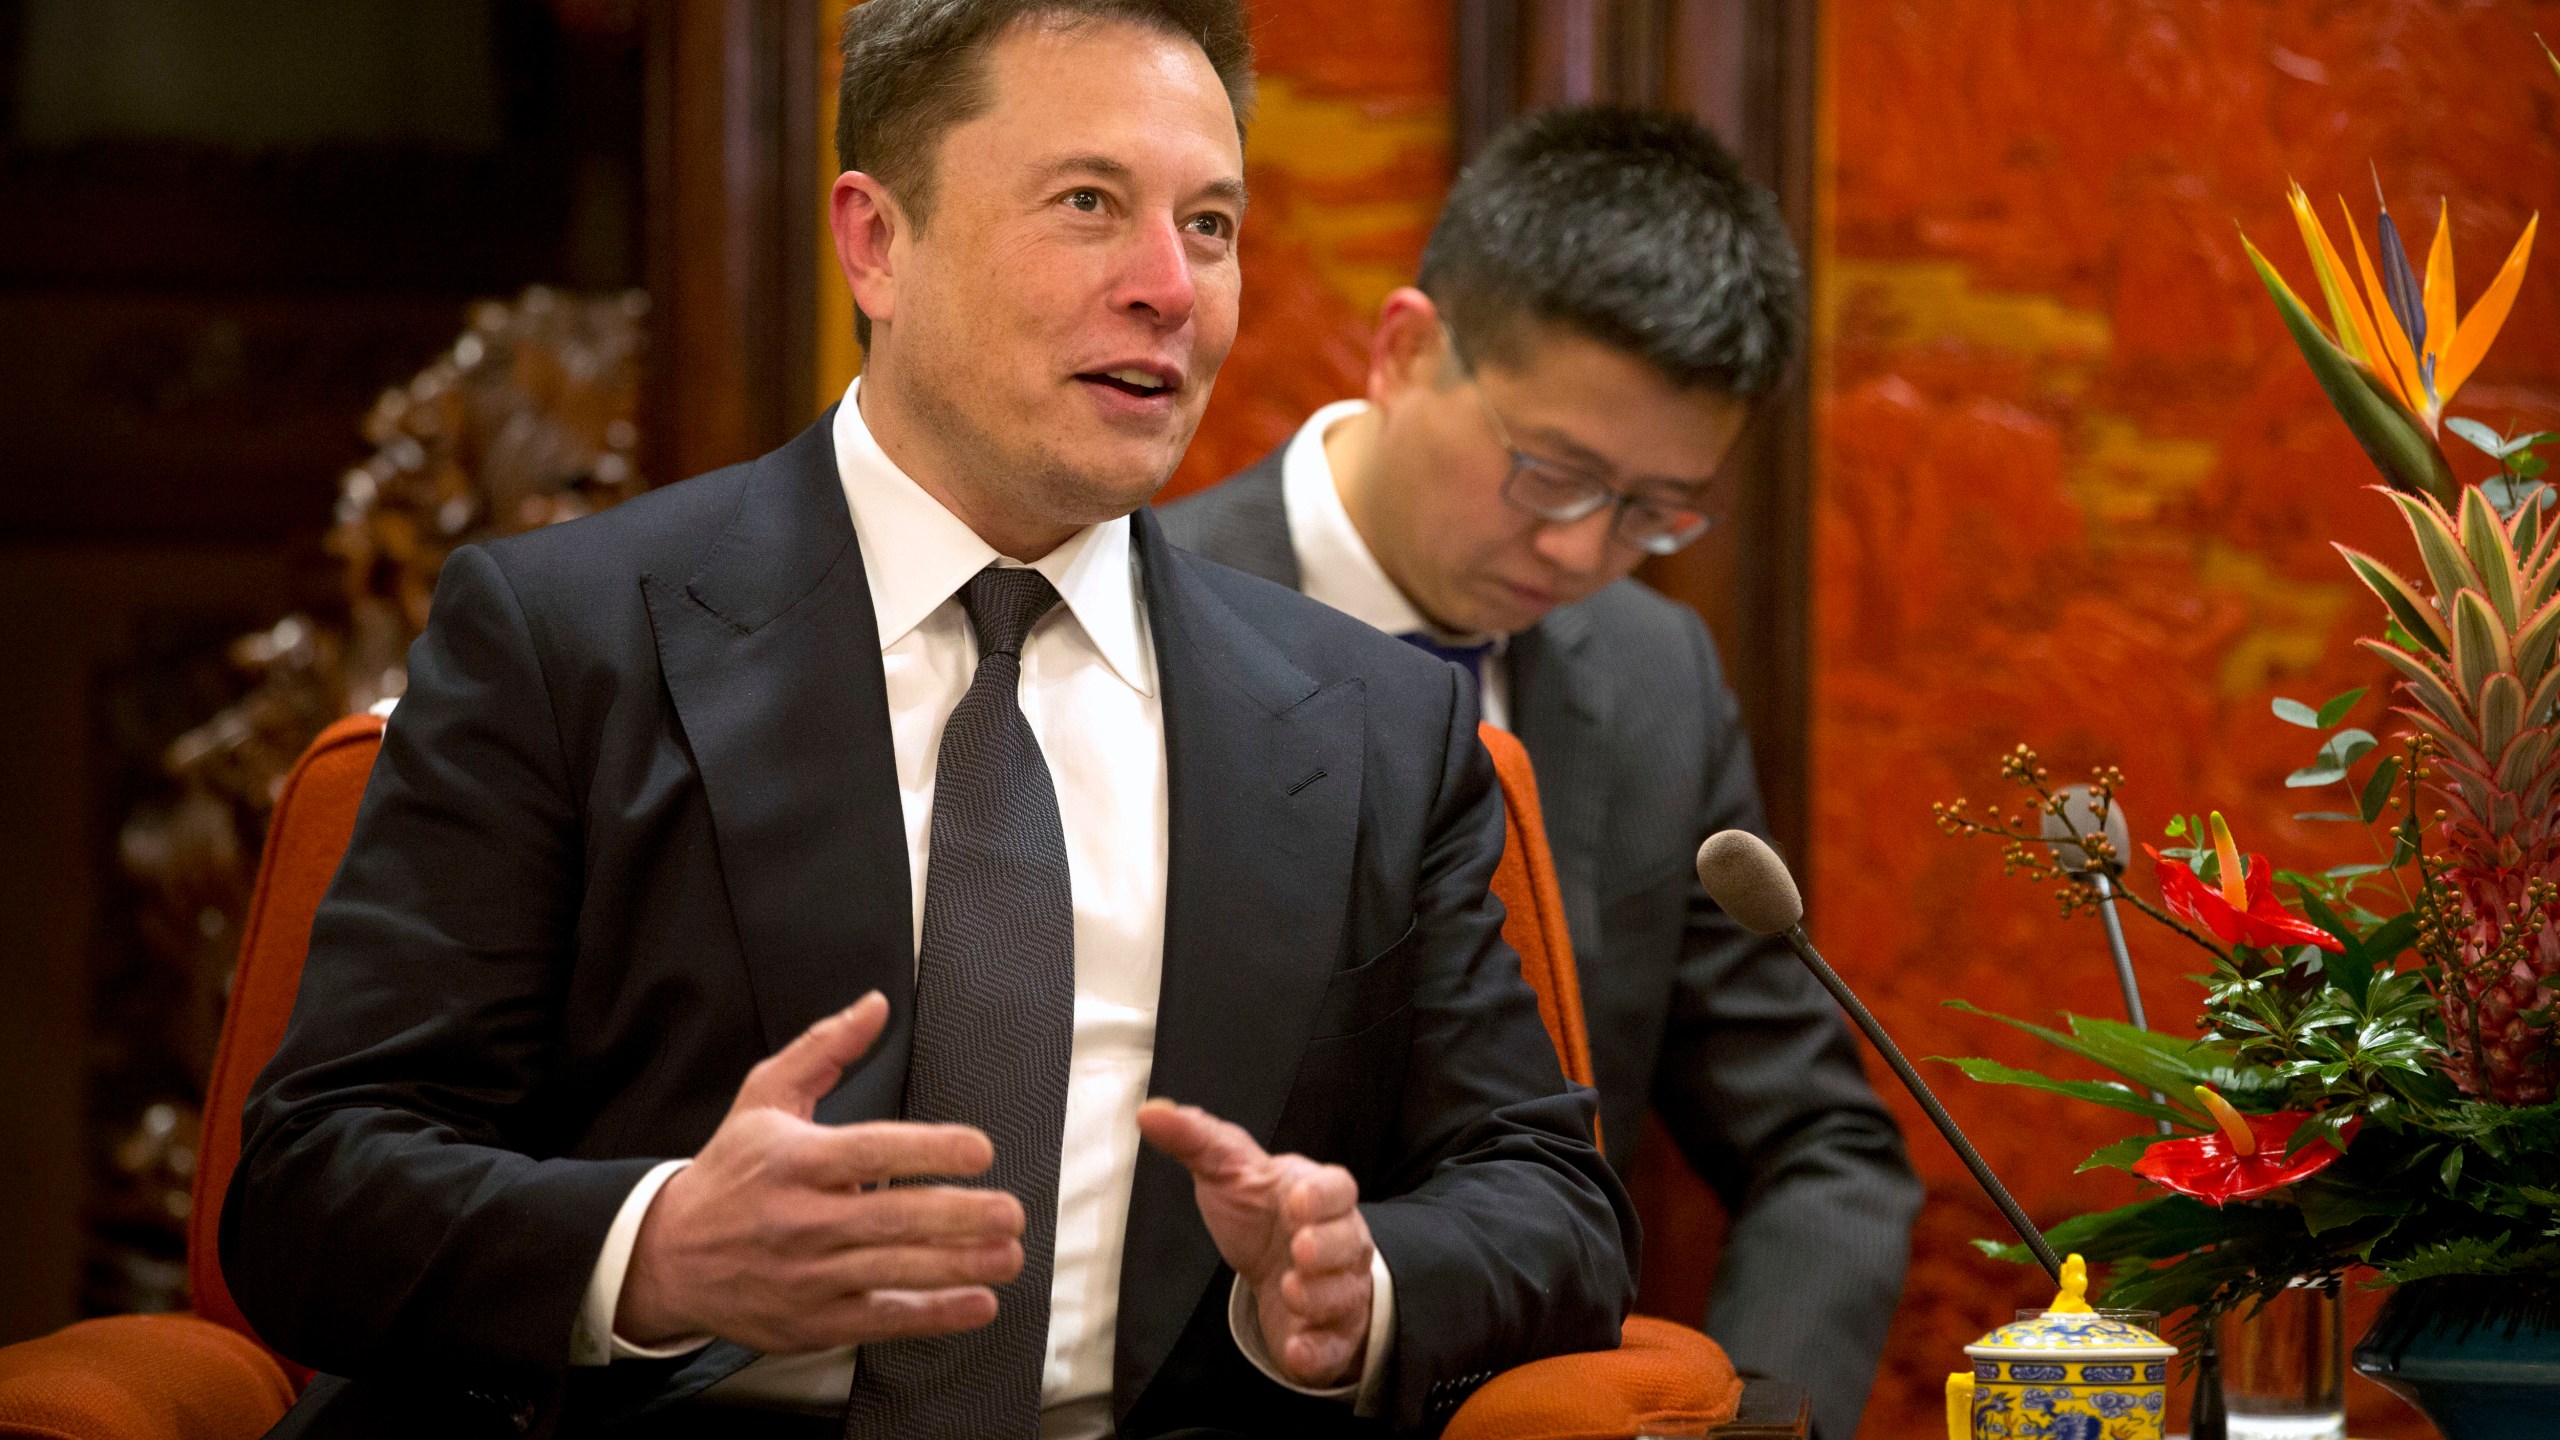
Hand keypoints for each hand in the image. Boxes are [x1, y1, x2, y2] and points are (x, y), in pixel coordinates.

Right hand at [617, 992, 1024, 1352]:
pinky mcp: (813, 1321)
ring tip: (1007, 1254)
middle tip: (1010, 1211)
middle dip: (959, 1216)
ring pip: (894, 1271)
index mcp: (794, 1160)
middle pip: (892, 1218)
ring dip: (960, 1264)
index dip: (928, 1151)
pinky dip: (935, 1314)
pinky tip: (977, 1302)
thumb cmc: (730, 1172)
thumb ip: (825, 1049)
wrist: (668, 1256)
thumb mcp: (764, 1097)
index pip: (870, 1152)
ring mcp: (808, 1275)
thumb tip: (875, 1006)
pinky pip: (883, 1318)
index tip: (979, 1149)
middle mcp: (801, 1220)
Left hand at [1136, 1099, 1374, 1386]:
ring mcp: (1339, 1290)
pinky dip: (1318, 1352)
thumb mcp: (1227, 1171)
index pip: (1339, 1188)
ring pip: (1345, 1296)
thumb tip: (1148, 1111)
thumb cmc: (1258, 1213)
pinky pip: (1335, 1348)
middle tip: (1298, 1250)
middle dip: (1328, 1248)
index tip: (1296, 1200)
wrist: (1277, 1269)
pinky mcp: (1329, 1336)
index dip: (1324, 1195)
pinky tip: (1296, 1350)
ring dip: (1320, 1297)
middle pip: (1350, 1243)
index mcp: (1317, 1196)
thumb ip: (1195, 1139)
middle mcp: (1338, 1243)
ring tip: (1290, 1292)